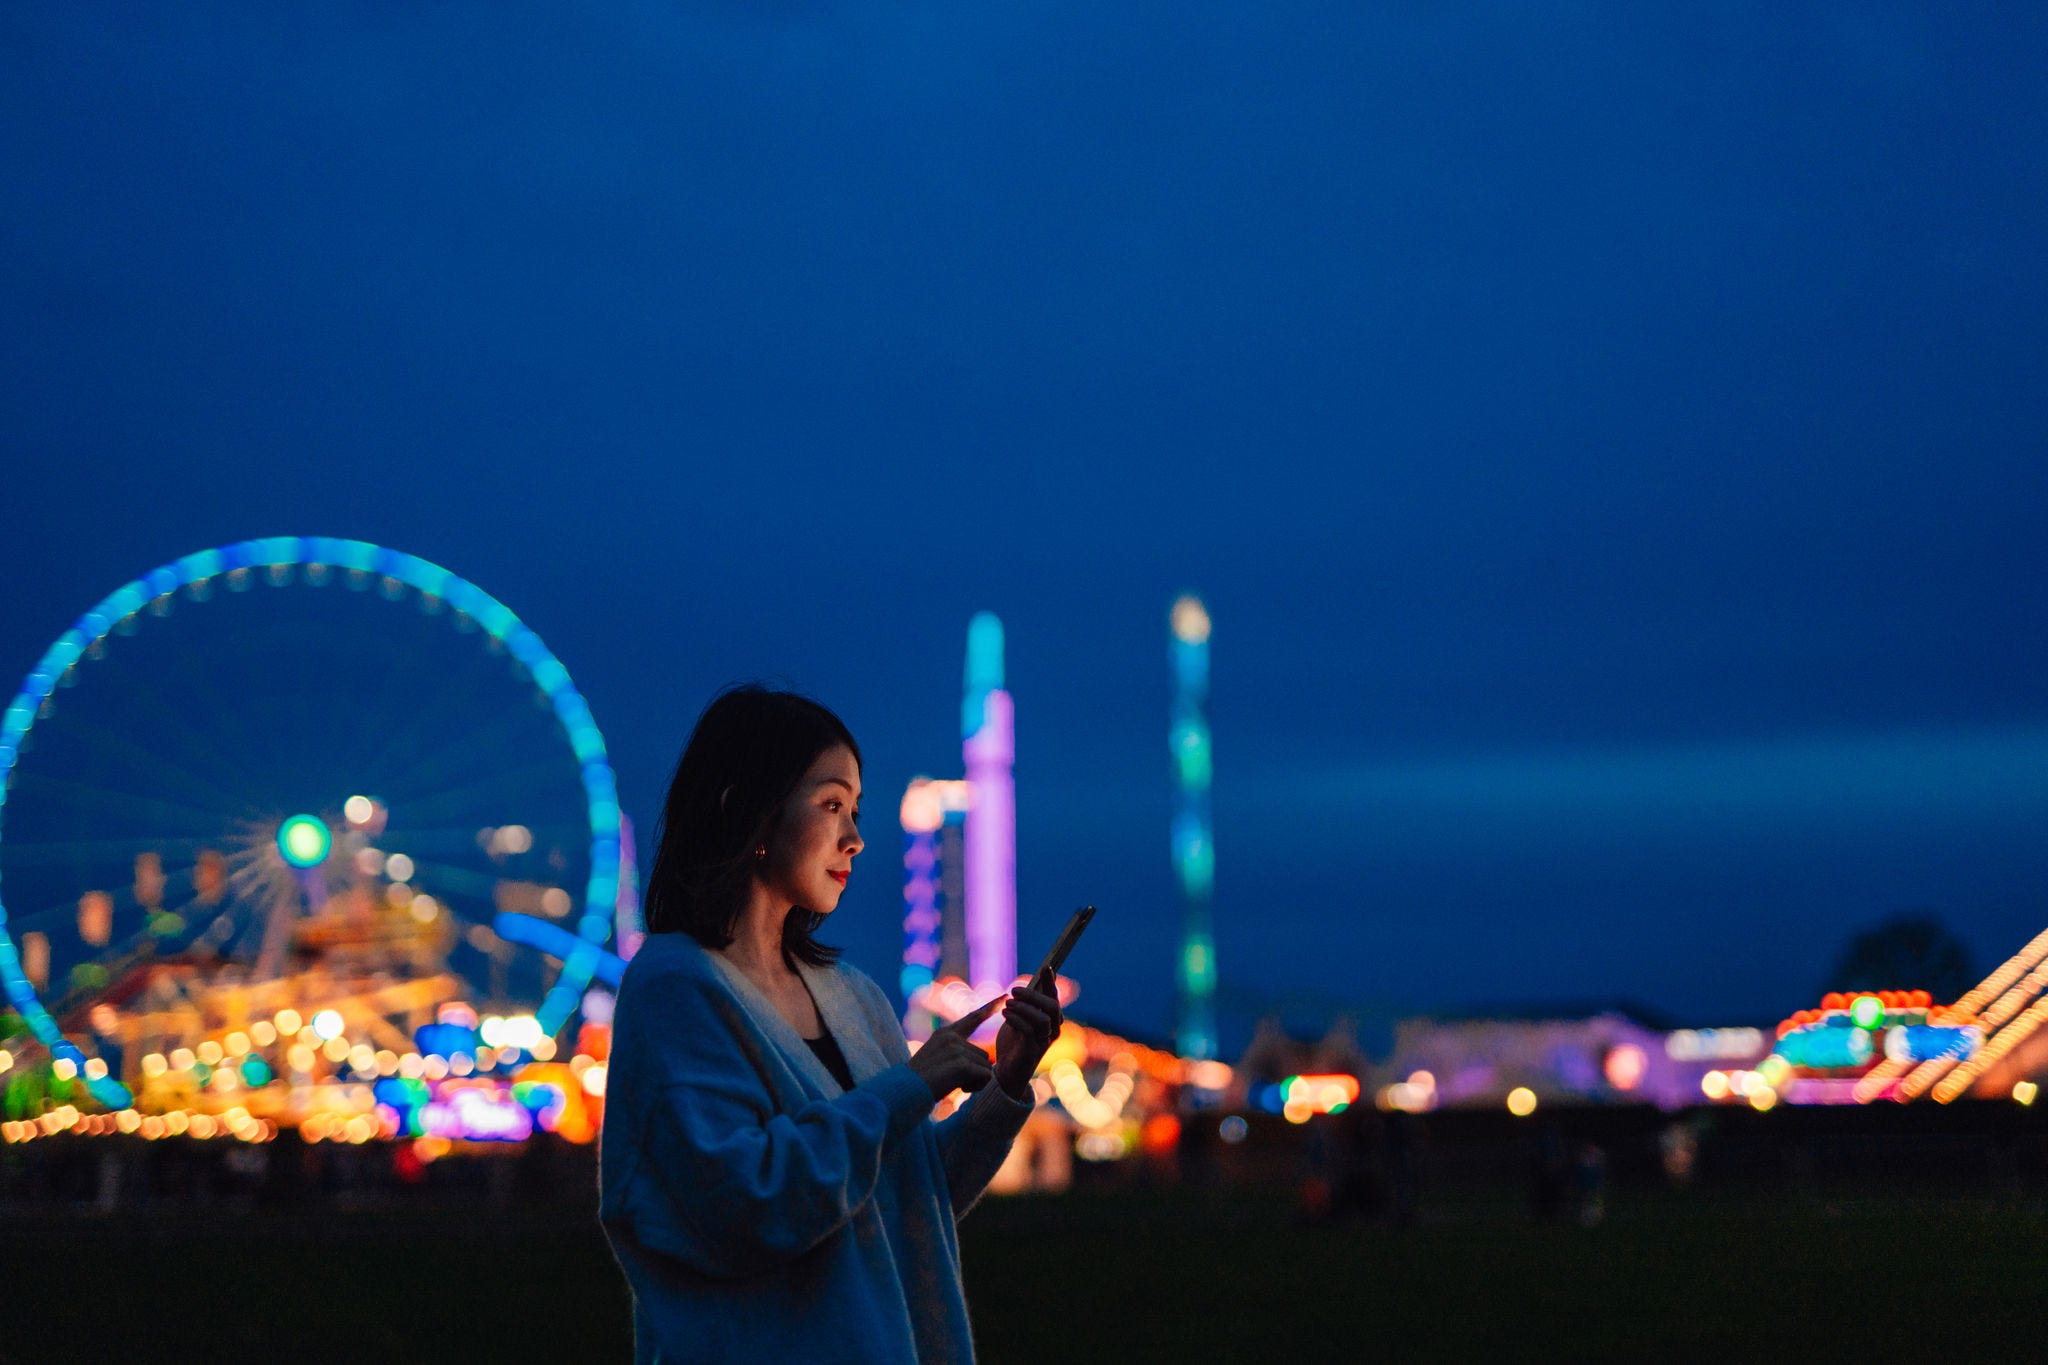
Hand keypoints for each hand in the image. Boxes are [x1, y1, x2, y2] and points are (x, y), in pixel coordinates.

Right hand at [908, 996, 1000, 1101]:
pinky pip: (985, 1076)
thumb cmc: (920, 1081)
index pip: (972, 1018)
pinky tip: (959, 1089)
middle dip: (975, 1071)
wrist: (905, 1091)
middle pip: (983, 1055)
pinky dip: (976, 1086)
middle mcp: (951, 1037)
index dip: (989, 1007)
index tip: (1003, 996)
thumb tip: (986, 1058)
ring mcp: (956, 1049)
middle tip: (953, 1080)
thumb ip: (957, 1052)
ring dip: (975, 1080)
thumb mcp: (937, 1058)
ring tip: (953, 1084)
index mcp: (945, 1034)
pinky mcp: (961, 1064)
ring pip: (985, 1067)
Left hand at [993, 982, 1062, 1099]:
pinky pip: (1030, 1030)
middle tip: (1013, 990)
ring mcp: (1045, 1041)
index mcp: (1050, 1020)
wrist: (1005, 1072)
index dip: (1051, 982)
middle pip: (1052, 1006)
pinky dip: (1017, 1019)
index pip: (1054, 997)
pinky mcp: (1033, 1051)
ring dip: (1024, 1007)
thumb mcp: (1018, 1018)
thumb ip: (1025, 1004)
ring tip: (1007, 1005)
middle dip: (1033, 995)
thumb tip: (1028, 982)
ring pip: (1043, 1018)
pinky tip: (1005, 1015)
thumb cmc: (1012, 1043)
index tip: (1046, 966)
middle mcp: (1052, 1030)